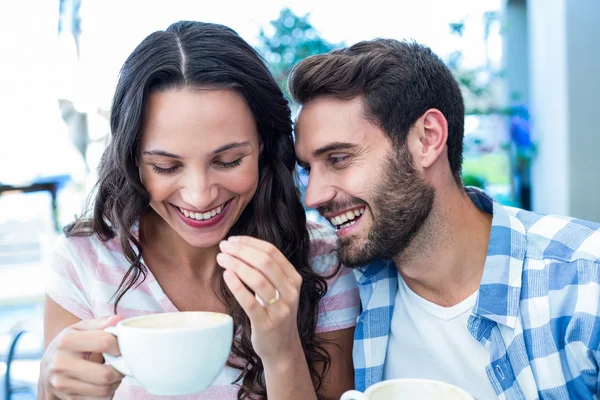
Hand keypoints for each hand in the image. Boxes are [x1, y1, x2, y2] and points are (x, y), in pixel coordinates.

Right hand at [41, 316, 124, 398]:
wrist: (47, 368)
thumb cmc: (68, 345)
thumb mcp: (80, 328)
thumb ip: (100, 323)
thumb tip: (118, 320)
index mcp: (66, 342)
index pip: (105, 343)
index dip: (120, 345)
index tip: (122, 347)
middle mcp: (60, 364)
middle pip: (106, 374)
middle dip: (120, 370)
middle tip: (121, 363)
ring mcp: (62, 385)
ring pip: (104, 390)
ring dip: (115, 382)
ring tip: (112, 372)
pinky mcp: (67, 399)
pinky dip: (107, 392)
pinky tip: (102, 383)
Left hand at [217, 236, 302, 362]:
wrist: (282, 347)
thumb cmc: (275, 313)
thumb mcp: (280, 290)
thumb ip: (268, 271)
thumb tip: (239, 246)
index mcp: (294, 279)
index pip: (272, 252)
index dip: (250, 242)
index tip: (232, 240)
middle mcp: (291, 292)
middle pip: (264, 262)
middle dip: (241, 251)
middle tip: (223, 247)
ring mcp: (280, 308)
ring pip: (258, 279)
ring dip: (236, 265)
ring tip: (221, 259)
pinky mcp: (267, 324)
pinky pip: (250, 302)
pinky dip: (237, 286)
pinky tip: (226, 276)